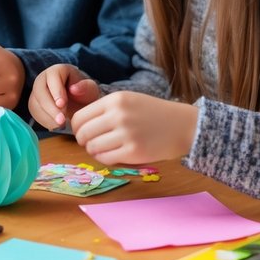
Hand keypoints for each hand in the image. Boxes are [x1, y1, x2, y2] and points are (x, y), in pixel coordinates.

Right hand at [28, 63, 101, 128]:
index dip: (56, 91)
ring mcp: (36, 92)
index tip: (62, 104)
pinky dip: (45, 121)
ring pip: (36, 104)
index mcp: (57, 70)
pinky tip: (57, 125)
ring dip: (47, 116)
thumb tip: (74, 89)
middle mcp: (43, 79)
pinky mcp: (35, 104)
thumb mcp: (90, 88)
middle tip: (61, 120)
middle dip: (50, 107)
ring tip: (62, 125)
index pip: (53, 78)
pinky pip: (35, 113)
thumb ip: (85, 87)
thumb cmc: (85, 92)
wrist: (79, 101)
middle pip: (40, 92)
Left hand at [70, 91, 198, 165]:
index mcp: (115, 100)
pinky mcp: (133, 151)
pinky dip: (105, 158)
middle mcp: (118, 115)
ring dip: (94, 151)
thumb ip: (104, 110)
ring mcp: (126, 134)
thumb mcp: (127, 100)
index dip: (77, 128)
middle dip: (84, 141)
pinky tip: (114, 154)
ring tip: (105, 148)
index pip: (79, 117)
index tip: (83, 132)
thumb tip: (77, 126)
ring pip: (92, 148)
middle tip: (91, 143)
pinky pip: (106, 159)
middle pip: (82, 134)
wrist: (182, 125)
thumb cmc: (152, 113)